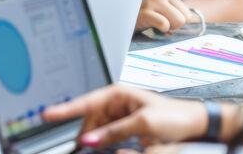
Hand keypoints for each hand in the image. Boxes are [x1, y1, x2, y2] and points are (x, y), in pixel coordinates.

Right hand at [42, 84, 206, 148]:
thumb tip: (90, 139)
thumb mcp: (143, 124)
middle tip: (84, 148)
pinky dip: (105, 145)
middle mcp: (116, 103)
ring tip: (99, 148)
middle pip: (89, 121)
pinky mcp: (124, 129)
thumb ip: (114, 132)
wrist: (195, 125)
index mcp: (118, 93)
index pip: (85, 101)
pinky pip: (106, 137)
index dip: (64, 108)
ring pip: (96, 132)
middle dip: (87, 135)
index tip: (47, 114)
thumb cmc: (174, 116)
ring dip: (97, 142)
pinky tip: (107, 148)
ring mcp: (119, 116)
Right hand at [135, 0, 193, 32]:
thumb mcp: (165, 12)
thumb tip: (196, 22)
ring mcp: (150, 2)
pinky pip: (164, 24)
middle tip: (161, 24)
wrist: (126, 23)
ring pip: (177, 21)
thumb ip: (180, 16)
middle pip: (184, 18)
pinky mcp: (143, 13)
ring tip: (155, 25)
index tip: (166, 20)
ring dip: (168, 28)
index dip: (179, 22)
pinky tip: (152, 27)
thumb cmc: (149, 20)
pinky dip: (162, 29)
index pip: (188, 14)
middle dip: (175, 25)